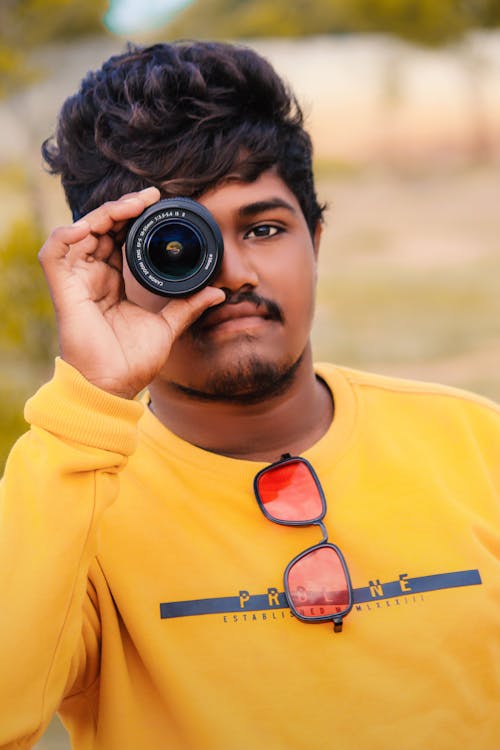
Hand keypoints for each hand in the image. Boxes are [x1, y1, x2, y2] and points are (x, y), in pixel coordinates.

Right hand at [38, 188, 224, 398]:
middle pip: (99, 229)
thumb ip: (188, 306)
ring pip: (78, 232)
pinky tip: (89, 226)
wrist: (113, 387)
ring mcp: (76, 282)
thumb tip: (218, 292)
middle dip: (121, 208)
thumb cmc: (132, 362)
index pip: (117, 238)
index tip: (155, 203)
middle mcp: (92, 277)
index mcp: (112, 282)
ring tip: (130, 207)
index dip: (131, 217)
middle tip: (148, 198)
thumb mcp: (167, 326)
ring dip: (102, 214)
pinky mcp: (63, 291)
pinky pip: (54, 253)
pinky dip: (66, 234)